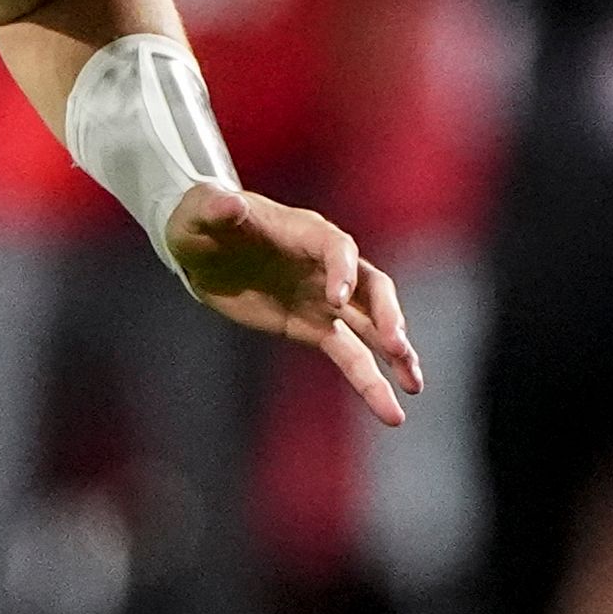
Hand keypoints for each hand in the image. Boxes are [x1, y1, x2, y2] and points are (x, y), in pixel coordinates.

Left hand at [163, 184, 425, 425]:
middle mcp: (326, 265)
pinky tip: (389, 409)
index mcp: (306, 232)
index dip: (342, 272)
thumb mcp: (199, 212)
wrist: (200, 246)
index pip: (338, 249)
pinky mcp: (313, 326)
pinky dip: (370, 379)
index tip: (335, 301)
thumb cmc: (201, 220)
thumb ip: (215, 208)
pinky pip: (350, 354)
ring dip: (395, 354)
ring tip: (414, 387)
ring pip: (371, 327)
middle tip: (397, 346)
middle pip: (371, 288)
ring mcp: (325, 298)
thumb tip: (227, 204)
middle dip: (386, 316)